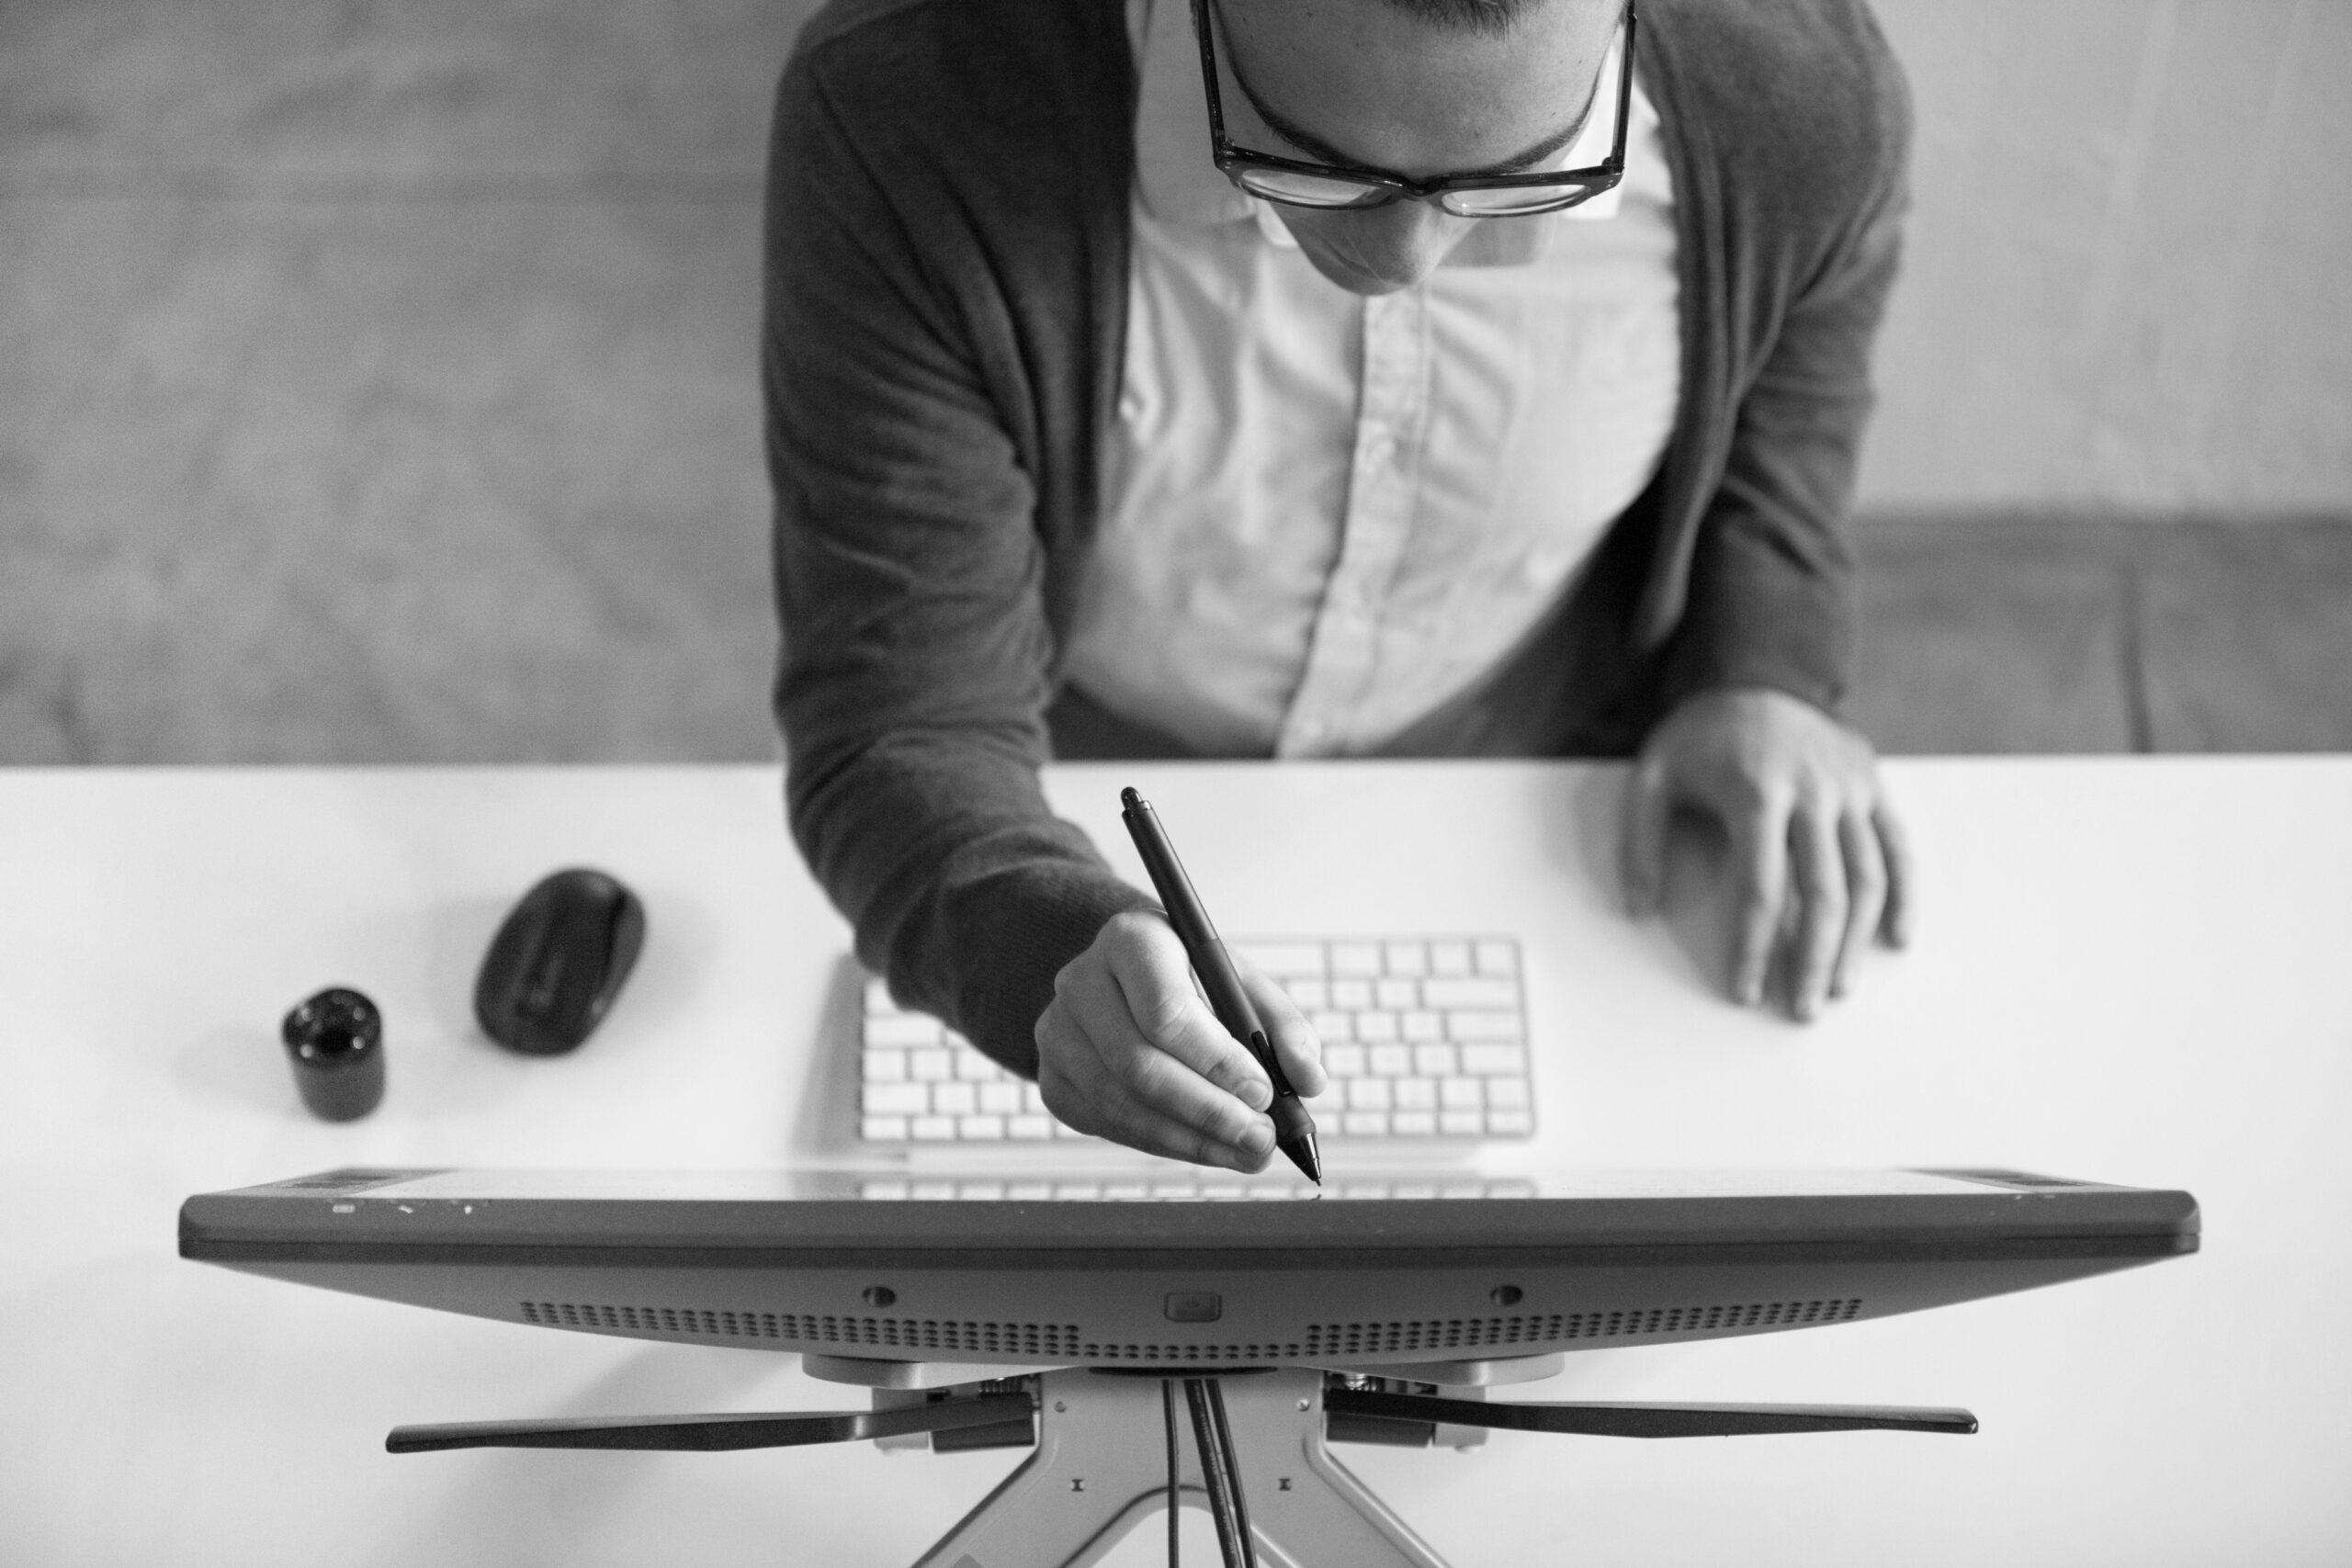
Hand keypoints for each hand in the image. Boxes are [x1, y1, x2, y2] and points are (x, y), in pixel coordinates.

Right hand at [1035, 910, 1326, 1168]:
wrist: (1124, 980)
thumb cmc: (1190, 978)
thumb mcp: (1240, 982)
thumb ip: (1282, 1026)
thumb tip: (1308, 1080)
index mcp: (1132, 940)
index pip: (1166, 1010)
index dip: (1215, 1060)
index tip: (1262, 1092)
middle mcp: (1081, 981)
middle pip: (1140, 1065)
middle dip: (1208, 1112)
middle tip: (1260, 1138)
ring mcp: (1057, 1033)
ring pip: (1122, 1104)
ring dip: (1191, 1140)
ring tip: (1246, 1153)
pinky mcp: (1053, 1079)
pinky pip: (1107, 1126)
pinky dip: (1162, 1146)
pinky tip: (1204, 1148)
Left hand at [1621, 687, 1911, 1019]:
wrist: (1760, 673)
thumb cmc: (1702, 733)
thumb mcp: (1653, 774)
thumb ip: (1641, 840)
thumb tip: (1636, 907)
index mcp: (1757, 793)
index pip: (1760, 888)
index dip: (1753, 946)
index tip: (1744, 989)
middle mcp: (1813, 794)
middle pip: (1823, 893)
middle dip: (1812, 959)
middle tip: (1801, 1008)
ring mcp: (1850, 791)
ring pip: (1868, 878)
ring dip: (1856, 940)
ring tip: (1838, 986)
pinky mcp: (1873, 787)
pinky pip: (1898, 848)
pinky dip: (1903, 896)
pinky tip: (1895, 939)